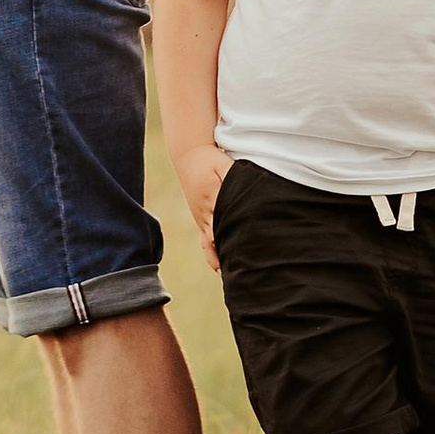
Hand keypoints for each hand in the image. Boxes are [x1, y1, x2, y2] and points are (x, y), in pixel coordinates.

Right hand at [178, 144, 236, 270]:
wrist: (188, 156)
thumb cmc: (209, 160)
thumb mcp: (223, 165)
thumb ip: (233, 179)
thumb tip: (247, 193)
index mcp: (212, 199)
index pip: (224, 223)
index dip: (233, 238)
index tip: (243, 252)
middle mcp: (205, 212)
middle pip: (216, 239)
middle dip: (226, 255)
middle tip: (240, 272)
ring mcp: (200, 217)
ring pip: (209, 244)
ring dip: (218, 259)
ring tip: (229, 277)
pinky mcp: (199, 219)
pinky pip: (204, 241)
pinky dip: (211, 255)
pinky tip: (218, 267)